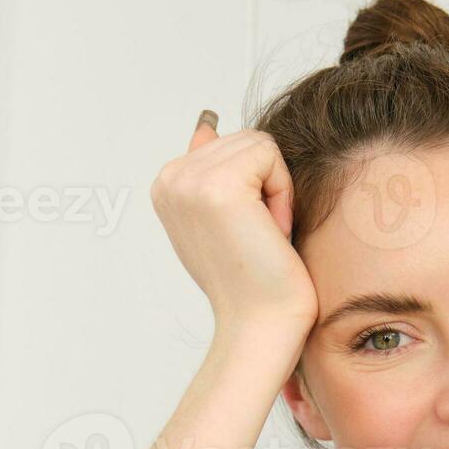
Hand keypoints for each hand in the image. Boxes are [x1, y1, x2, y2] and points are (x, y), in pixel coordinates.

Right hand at [151, 110, 318, 346]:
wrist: (259, 323)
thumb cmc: (250, 281)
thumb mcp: (222, 218)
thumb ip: (211, 168)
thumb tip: (204, 125)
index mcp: (167, 184)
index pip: (232, 144)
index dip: (253, 186)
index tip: (244, 232)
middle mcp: (170, 178)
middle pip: (247, 138)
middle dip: (265, 184)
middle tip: (256, 235)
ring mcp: (189, 181)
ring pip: (260, 145)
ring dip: (275, 190)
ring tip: (261, 234)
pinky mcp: (218, 186)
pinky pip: (271, 156)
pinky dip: (282, 195)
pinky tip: (268, 231)